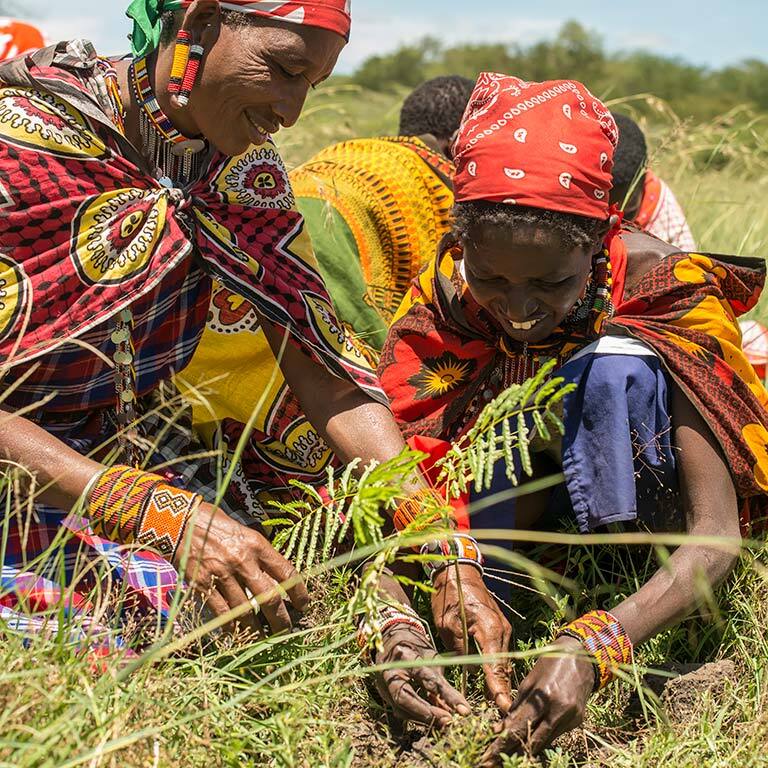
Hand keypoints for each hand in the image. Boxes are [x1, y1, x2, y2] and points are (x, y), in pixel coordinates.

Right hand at [175, 501, 309, 635]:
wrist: (181, 522)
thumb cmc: (215, 524)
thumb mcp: (244, 532)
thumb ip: (259, 554)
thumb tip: (275, 576)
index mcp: (257, 545)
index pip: (286, 572)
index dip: (299, 592)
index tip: (304, 605)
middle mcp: (243, 560)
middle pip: (270, 598)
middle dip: (281, 619)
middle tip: (286, 630)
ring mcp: (222, 574)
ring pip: (245, 610)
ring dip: (255, 628)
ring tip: (262, 636)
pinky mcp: (203, 584)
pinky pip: (221, 612)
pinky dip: (230, 626)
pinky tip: (235, 633)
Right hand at [374, 620, 471, 727]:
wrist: (391, 638)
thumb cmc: (415, 647)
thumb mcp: (432, 658)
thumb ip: (443, 684)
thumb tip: (460, 709)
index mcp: (405, 655)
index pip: (428, 678)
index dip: (447, 695)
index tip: (464, 710)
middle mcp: (390, 671)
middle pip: (406, 698)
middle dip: (428, 714)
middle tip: (448, 720)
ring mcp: (383, 684)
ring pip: (402, 709)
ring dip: (423, 719)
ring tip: (444, 722)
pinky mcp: (384, 694)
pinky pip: (401, 710)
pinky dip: (417, 716)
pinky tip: (432, 719)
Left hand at [431, 564, 512, 712]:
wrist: (459, 572)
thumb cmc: (449, 596)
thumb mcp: (447, 624)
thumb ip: (460, 648)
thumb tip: (469, 671)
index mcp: (490, 628)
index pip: (495, 665)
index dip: (498, 687)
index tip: (503, 708)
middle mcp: (502, 631)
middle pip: (503, 667)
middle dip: (502, 691)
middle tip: (502, 717)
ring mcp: (504, 630)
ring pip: (503, 662)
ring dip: (501, 682)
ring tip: (499, 708)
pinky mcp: (500, 630)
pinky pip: (500, 654)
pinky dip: (498, 670)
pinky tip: (494, 687)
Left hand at [479, 636, 593, 764]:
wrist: (581, 657)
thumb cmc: (549, 664)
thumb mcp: (529, 680)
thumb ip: (518, 704)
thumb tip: (502, 725)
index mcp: (542, 697)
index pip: (518, 727)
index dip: (502, 743)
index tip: (487, 754)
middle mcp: (557, 710)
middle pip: (531, 740)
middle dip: (511, 753)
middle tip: (493, 763)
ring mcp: (570, 718)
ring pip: (545, 742)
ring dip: (526, 750)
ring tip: (508, 758)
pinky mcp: (577, 721)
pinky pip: (555, 735)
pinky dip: (541, 740)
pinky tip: (529, 745)